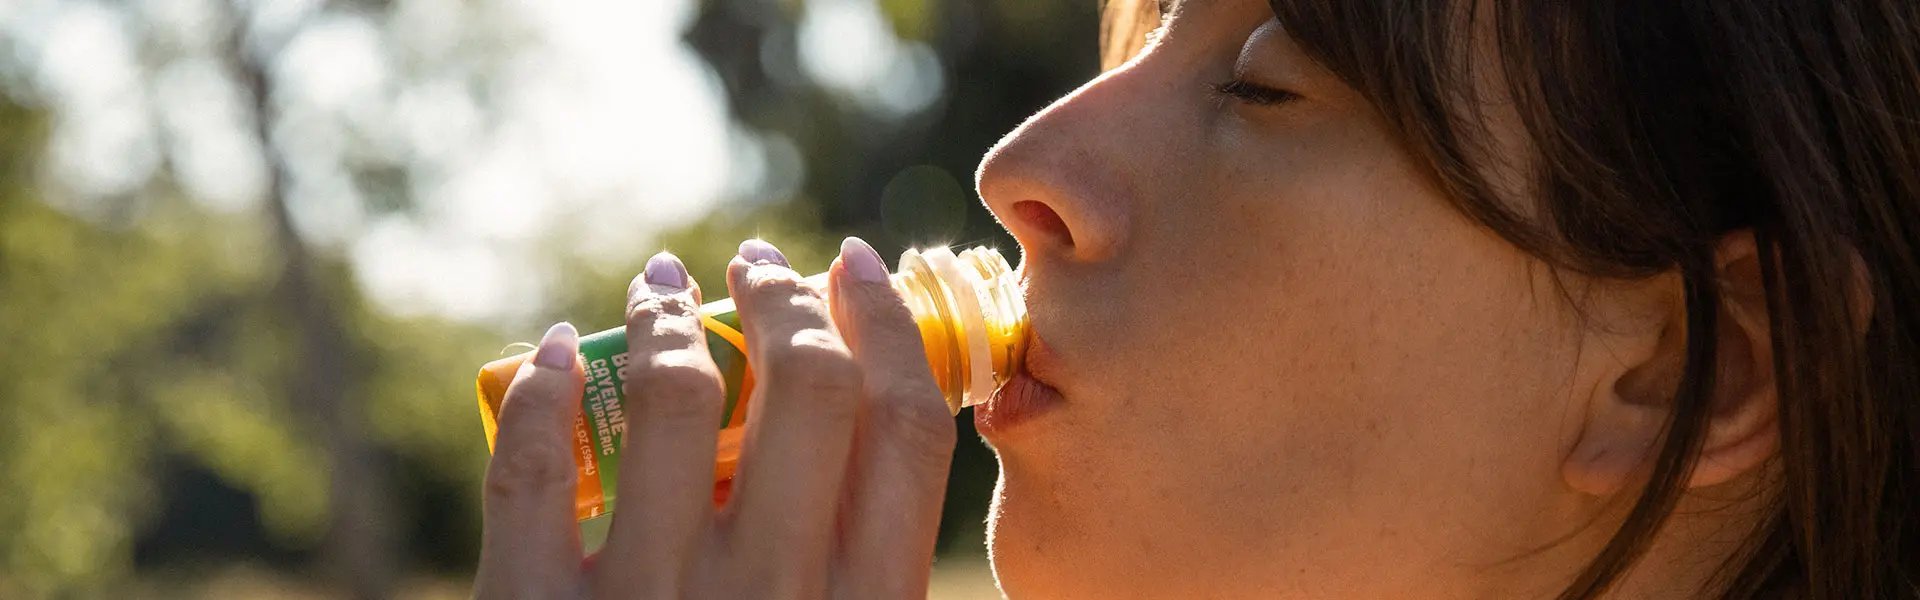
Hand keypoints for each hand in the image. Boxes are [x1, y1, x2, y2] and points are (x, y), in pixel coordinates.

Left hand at [473, 237, 956, 598]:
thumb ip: (864, 580)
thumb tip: (885, 451)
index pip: (908, 429)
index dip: (889, 326)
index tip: (855, 267)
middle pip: (809, 391)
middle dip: (786, 299)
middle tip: (757, 266)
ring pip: (681, 401)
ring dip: (670, 318)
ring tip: (658, 287)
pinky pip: (536, 466)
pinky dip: (550, 390)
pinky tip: (563, 352)